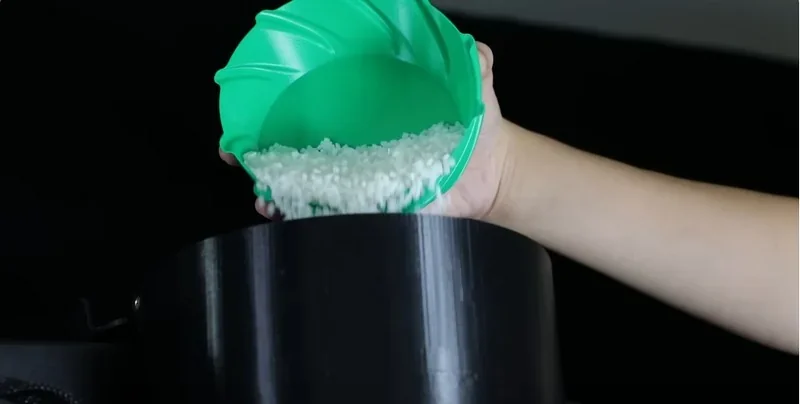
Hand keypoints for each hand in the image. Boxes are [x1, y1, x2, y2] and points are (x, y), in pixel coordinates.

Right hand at [220, 42, 508, 220]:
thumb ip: (471, 63)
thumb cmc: (480, 126)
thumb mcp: (474, 86)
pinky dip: (307, 215)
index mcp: (367, 111)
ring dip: (276, 187)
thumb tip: (472, 48)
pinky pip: (333, 213)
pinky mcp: (374, 207)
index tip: (251, 107)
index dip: (277, 105)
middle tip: (240, 152)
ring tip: (265, 194)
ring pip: (305, 182)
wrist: (495, 173)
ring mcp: (361, 177)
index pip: (313, 103)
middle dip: (259, 149)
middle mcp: (356, 143)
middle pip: (295, 144)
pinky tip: (292, 214)